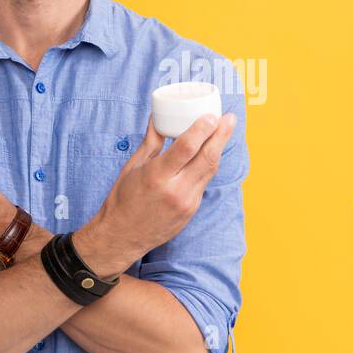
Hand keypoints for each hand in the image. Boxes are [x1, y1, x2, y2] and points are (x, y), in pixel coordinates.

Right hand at [76, 110, 237, 277]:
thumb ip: (150, 142)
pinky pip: (204, 182)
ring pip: (210, 170)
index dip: (202, 129)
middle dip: (221, 135)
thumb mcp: (132, 167)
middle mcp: (175, 190)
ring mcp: (186, 202)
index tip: (211, 115)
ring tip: (226, 130)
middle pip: (207, 157)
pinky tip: (212, 152)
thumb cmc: (123, 199)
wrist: (122, 236)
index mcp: (156, 176)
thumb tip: (157, 117)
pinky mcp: (191, 210)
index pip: (187, 147)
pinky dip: (208, 165)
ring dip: (220, 148)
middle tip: (229, 118)